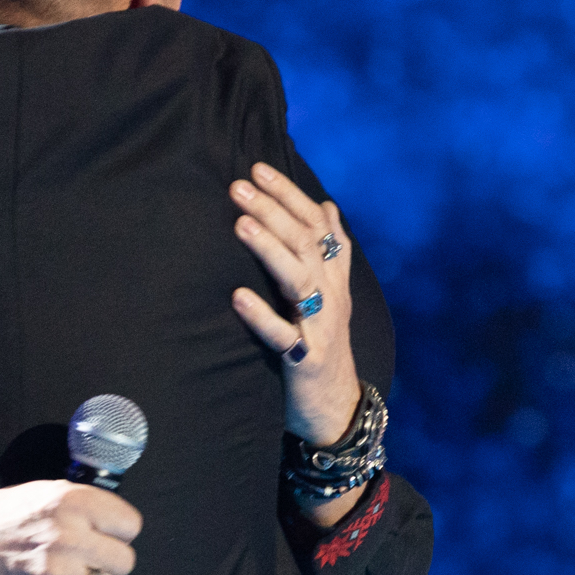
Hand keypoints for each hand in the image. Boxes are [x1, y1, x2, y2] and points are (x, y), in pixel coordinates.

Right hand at [0, 480, 141, 574]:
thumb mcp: (38, 494)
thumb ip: (78, 505)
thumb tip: (112, 522)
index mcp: (70, 502)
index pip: (130, 525)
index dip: (116, 533)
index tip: (101, 537)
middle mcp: (69, 536)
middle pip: (125, 561)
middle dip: (105, 563)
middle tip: (80, 562)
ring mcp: (60, 574)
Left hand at [228, 162, 363, 447]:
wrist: (336, 406)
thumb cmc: (322, 343)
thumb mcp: (330, 294)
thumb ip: (329, 251)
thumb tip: (327, 206)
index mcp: (333, 277)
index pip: (317, 223)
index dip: (290, 194)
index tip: (258, 168)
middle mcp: (331, 295)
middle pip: (305, 243)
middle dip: (273, 210)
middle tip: (238, 187)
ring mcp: (321, 326)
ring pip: (299, 279)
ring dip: (269, 250)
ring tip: (240, 224)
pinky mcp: (307, 359)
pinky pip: (284, 336)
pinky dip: (261, 315)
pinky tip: (237, 297)